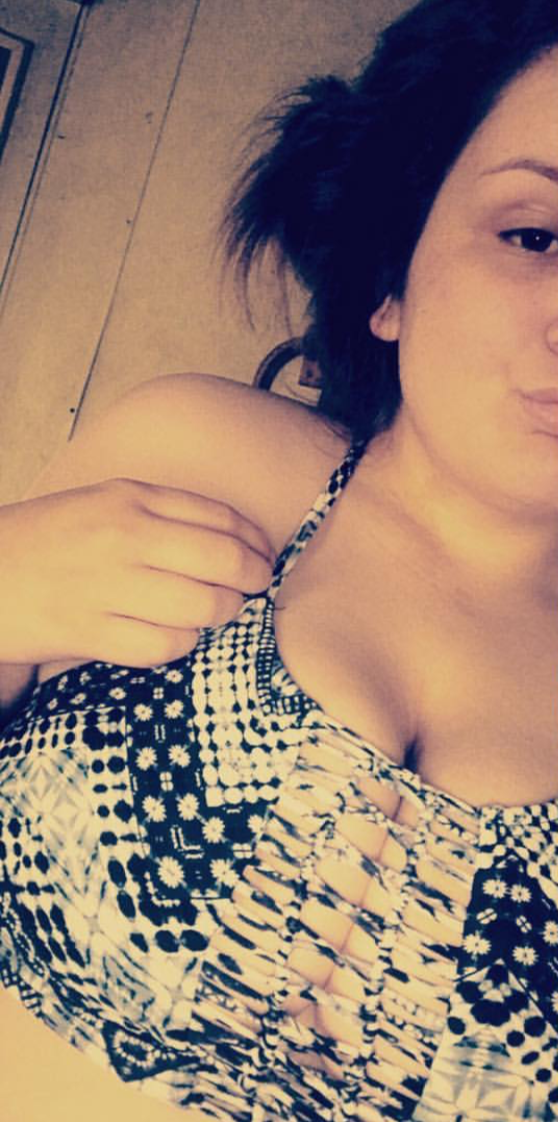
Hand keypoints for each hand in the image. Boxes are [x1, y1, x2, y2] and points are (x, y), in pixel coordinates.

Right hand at [0, 478, 275, 665]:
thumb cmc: (45, 540)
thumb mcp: (102, 502)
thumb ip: (163, 513)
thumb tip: (235, 538)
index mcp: (129, 498)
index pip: (220, 517)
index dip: (256, 542)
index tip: (265, 556)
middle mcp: (123, 536)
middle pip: (224, 562)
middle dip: (252, 580)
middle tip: (252, 589)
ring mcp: (108, 585)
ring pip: (203, 607)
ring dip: (220, 615)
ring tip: (212, 613)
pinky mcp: (91, 631)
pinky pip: (166, 646)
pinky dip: (181, 644)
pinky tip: (173, 635)